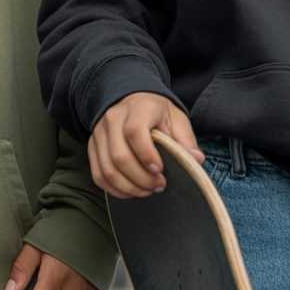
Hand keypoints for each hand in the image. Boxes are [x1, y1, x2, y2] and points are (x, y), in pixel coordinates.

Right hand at [88, 92, 203, 198]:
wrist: (132, 99)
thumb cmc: (156, 111)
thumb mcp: (176, 119)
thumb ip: (186, 140)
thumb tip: (196, 160)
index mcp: (138, 108)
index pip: (134, 132)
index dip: (147, 155)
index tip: (160, 170)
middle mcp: (113, 118)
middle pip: (119, 156)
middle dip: (141, 179)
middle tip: (158, 185)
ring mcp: (100, 133)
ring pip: (107, 169)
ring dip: (128, 187)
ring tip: (147, 189)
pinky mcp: (93, 146)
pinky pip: (98, 174)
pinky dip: (114, 189)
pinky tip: (131, 190)